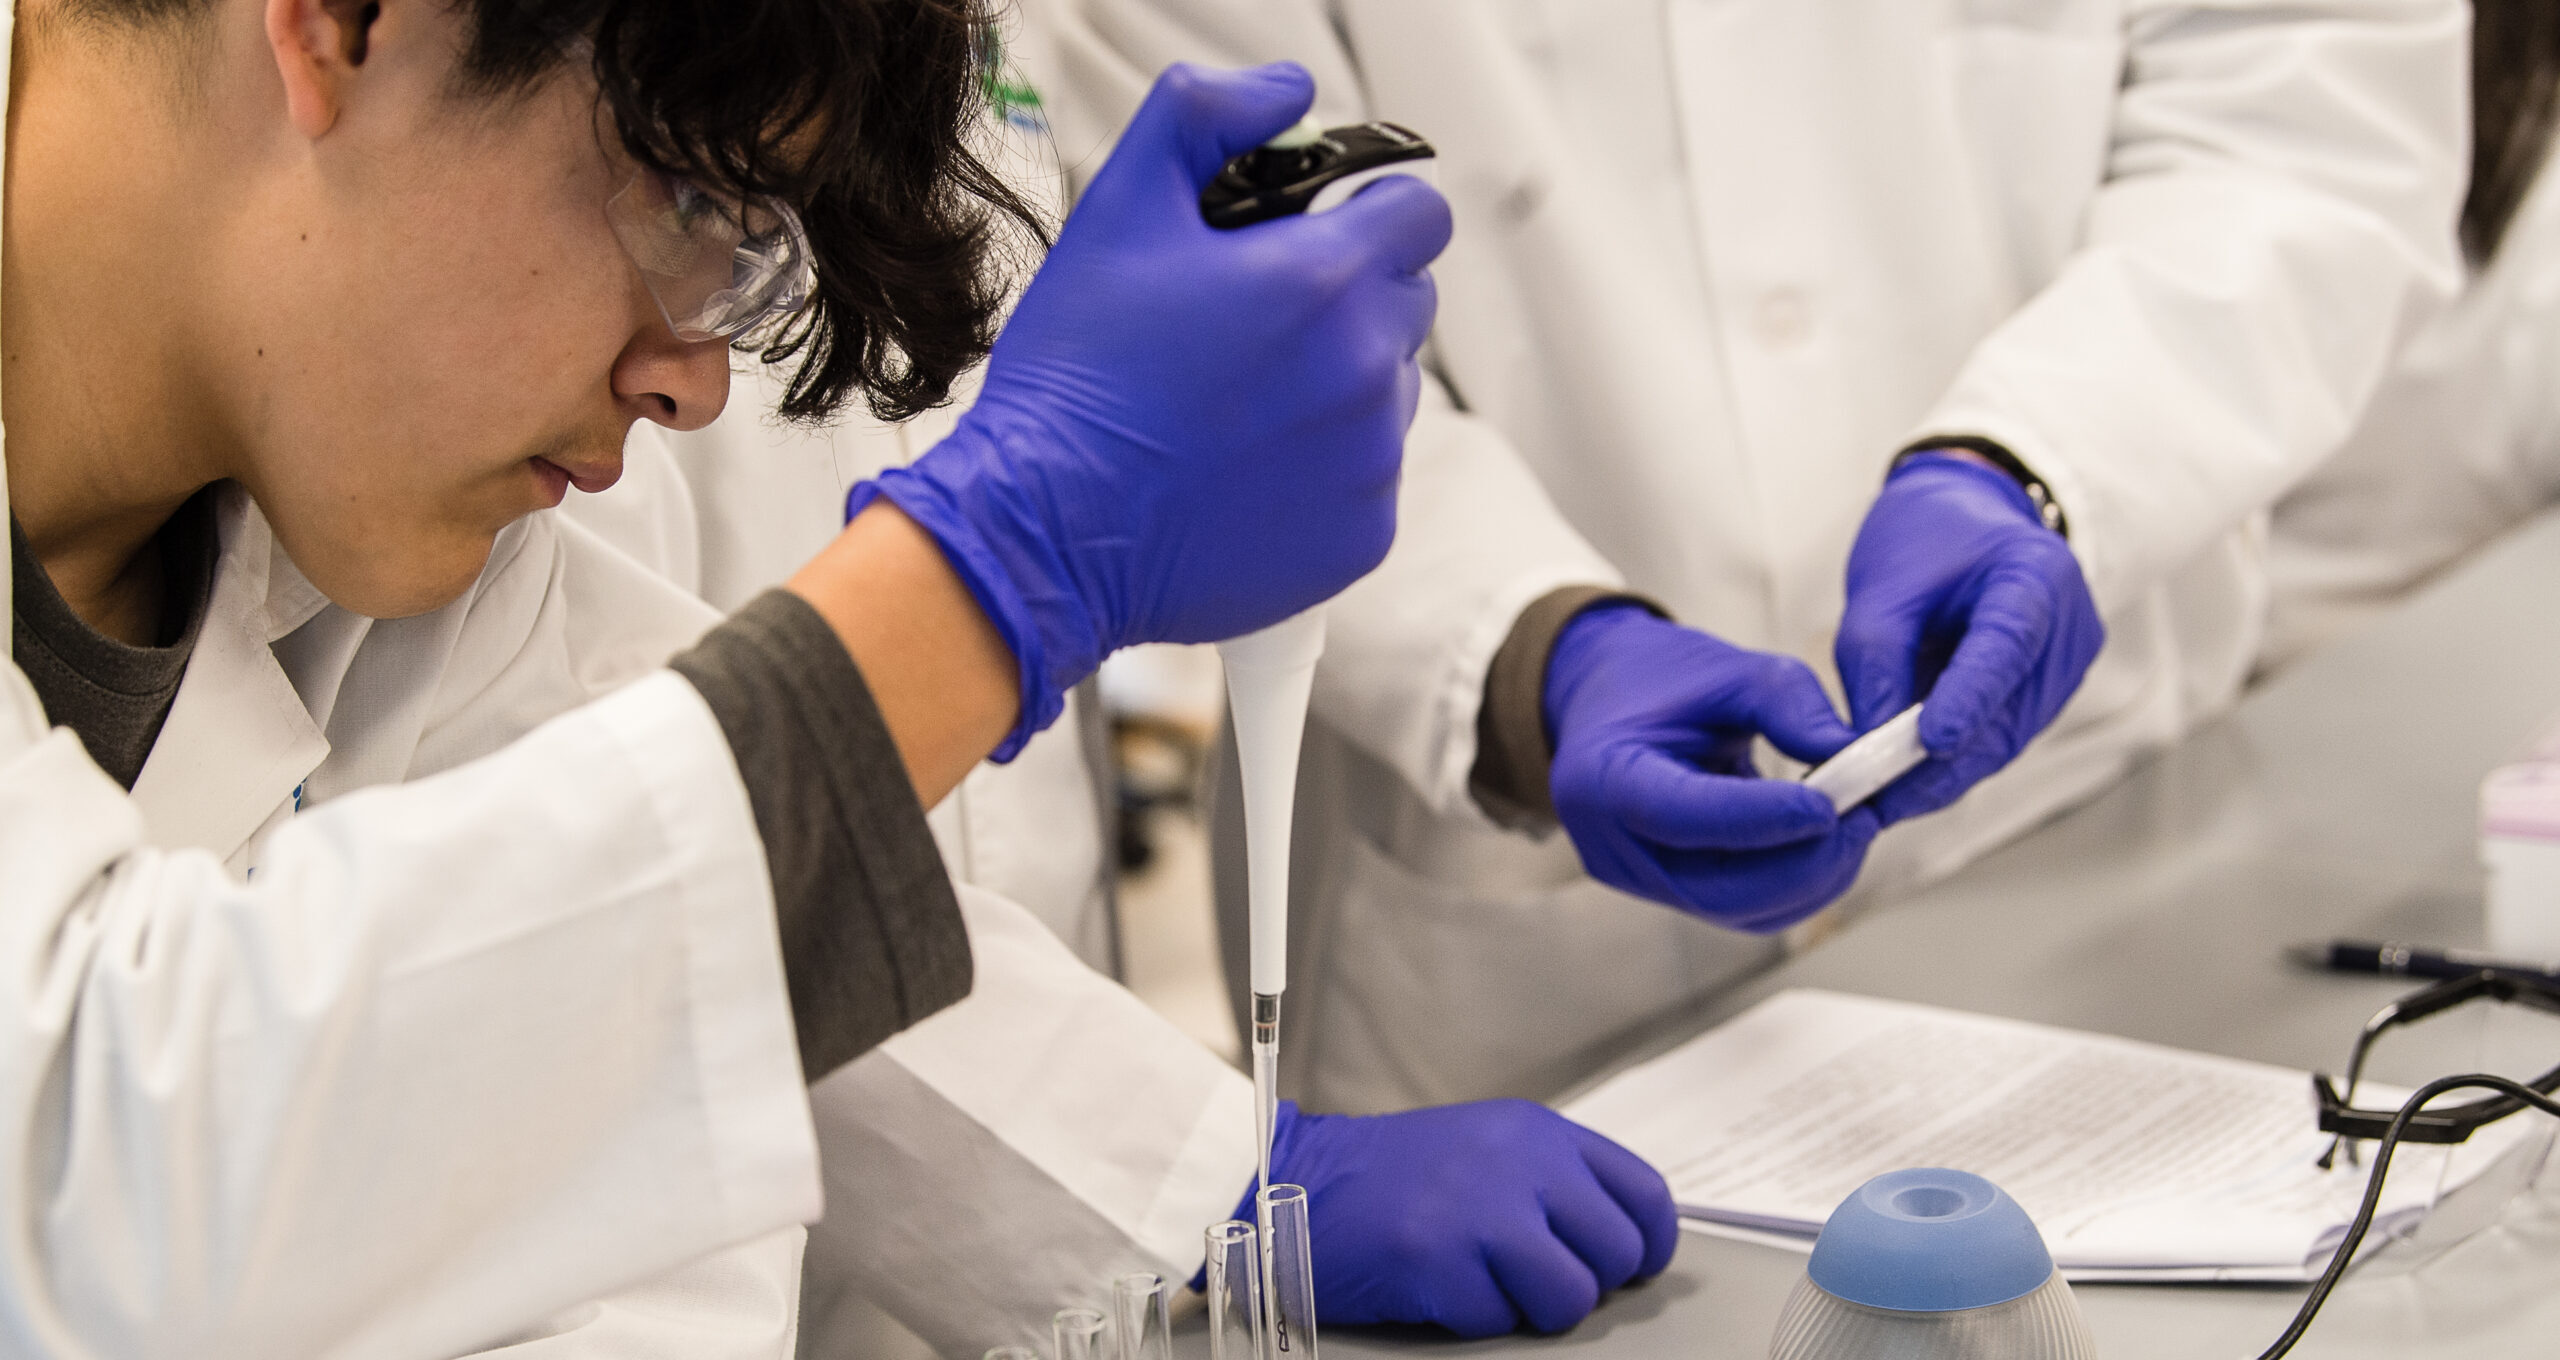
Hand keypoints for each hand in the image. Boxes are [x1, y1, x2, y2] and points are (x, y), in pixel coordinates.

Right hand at [849, 63, 1451, 755]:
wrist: (1049, 524)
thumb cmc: (1079, 373)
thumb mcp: (1120, 207)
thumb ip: (1206, 117)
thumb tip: (1286, 91)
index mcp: (1326, 280)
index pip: (1420, 215)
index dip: (1369, 214)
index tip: (1318, 236)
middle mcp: (1368, 370)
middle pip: (1409, 302)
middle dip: (1350, 299)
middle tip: (1256, 325)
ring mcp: (1372, 459)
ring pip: (1391, 392)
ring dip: (1338, 384)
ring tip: (1241, 404)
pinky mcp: (1362, 534)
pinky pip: (1370, 478)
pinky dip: (1324, 469)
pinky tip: (1245, 467)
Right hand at [1262, 1099, 1679, 1336]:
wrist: (1299, 1179)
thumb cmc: (1395, 1175)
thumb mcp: (1488, 1148)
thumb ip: (1554, 1181)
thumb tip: (1621, 1244)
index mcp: (1538, 1132)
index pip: (1644, 1194)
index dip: (1650, 1245)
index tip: (1633, 1268)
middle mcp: (1519, 1162)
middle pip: (1616, 1254)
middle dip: (1587, 1284)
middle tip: (1541, 1280)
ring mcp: (1480, 1212)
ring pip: (1571, 1299)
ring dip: (1536, 1310)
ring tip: (1488, 1285)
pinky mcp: (1439, 1262)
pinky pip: (1499, 1322)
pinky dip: (1472, 1317)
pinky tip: (1437, 1284)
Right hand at [1545, 604, 1877, 931]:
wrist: (1609, 699)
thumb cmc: (1654, 680)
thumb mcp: (1723, 668)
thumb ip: (1787, 703)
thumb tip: (1851, 754)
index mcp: (1602, 779)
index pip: (1682, 816)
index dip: (1763, 819)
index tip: (1832, 803)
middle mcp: (1612, 846)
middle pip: (1718, 888)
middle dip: (1805, 861)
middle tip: (1863, 816)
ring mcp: (1641, 879)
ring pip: (1741, 909)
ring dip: (1812, 876)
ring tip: (1853, 822)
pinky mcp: (1673, 892)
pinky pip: (1746, 908)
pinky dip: (1797, 881)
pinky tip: (1824, 839)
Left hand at [1834, 452, 2104, 823]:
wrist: (1968, 520)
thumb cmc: (1924, 542)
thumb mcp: (1883, 589)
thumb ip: (1874, 663)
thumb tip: (1865, 746)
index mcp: (2036, 575)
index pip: (2007, 647)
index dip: (1970, 699)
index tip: (1930, 742)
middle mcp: (2067, 626)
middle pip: (2008, 713)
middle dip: (1942, 766)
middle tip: (1879, 803)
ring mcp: (2065, 666)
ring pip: (2004, 739)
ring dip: (1944, 774)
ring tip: (1880, 800)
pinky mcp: (2048, 693)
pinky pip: (2001, 736)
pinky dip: (1955, 761)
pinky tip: (1907, 781)